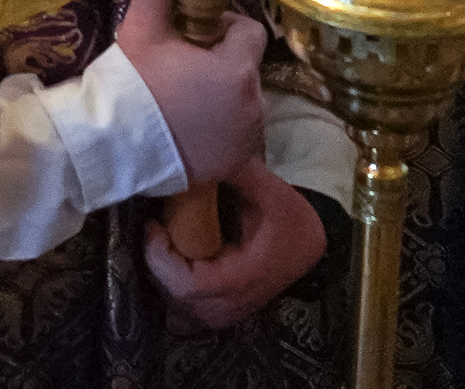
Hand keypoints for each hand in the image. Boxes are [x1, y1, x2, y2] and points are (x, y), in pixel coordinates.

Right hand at [113, 0, 265, 187]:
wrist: (115, 146)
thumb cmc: (132, 82)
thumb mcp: (142, 28)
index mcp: (237, 67)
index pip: (250, 32)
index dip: (225, 28)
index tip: (193, 35)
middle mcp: (253, 102)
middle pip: (245, 69)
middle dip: (221, 65)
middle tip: (181, 69)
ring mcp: (246, 138)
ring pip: (243, 104)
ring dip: (223, 99)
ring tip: (182, 103)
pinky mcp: (235, 163)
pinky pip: (240, 143)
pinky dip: (225, 136)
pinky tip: (194, 134)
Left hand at [144, 157, 326, 329]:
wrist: (311, 239)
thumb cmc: (289, 213)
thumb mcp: (266, 187)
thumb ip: (234, 170)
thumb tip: (195, 153)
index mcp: (250, 274)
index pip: (195, 286)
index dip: (164, 262)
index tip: (153, 228)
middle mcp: (243, 302)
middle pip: (186, 303)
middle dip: (161, 269)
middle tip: (153, 235)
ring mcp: (238, 310)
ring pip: (189, 310)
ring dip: (167, 279)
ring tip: (159, 245)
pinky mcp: (232, 308)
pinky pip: (196, 308)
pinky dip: (178, 286)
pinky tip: (173, 258)